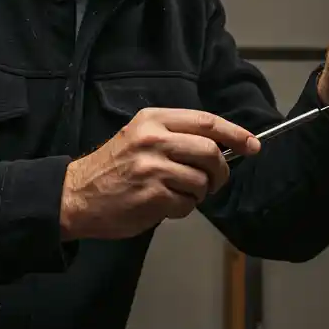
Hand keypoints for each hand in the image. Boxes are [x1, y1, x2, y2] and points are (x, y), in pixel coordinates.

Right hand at [59, 108, 260, 240]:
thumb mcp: (140, 136)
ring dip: (198, 193)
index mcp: (153, 120)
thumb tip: (221, 146)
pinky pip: (187, 204)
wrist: (75, 195)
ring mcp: (153, 168)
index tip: (253, 145)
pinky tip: (163, 205)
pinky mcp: (152, 196)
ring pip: (202, 181)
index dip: (236, 134)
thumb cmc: (112, 168)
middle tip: (212, 181)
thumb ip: (176, 136)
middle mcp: (154, 140)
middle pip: (210, 152)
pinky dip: (182, 208)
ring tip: (177, 193)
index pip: (206, 121)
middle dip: (219, 171)